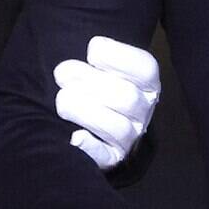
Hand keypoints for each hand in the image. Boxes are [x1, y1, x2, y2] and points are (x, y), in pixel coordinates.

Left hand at [54, 36, 159, 169]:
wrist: (90, 125)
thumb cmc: (92, 85)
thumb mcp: (100, 65)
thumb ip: (96, 56)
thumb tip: (76, 59)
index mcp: (146, 82)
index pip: (146, 69)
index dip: (119, 57)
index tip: (92, 49)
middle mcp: (144, 110)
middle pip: (127, 97)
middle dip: (91, 83)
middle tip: (62, 73)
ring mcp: (130, 136)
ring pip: (118, 127)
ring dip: (86, 111)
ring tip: (62, 99)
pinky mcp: (112, 158)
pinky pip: (105, 156)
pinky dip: (90, 146)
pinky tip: (74, 136)